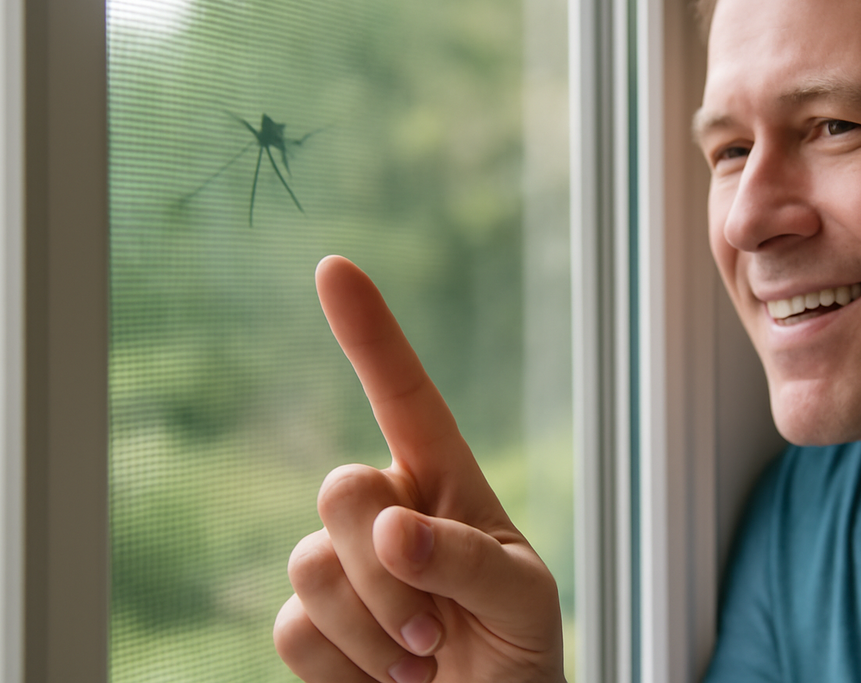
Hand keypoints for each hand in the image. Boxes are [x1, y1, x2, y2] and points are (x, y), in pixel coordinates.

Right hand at [274, 256, 565, 682]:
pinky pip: (293, 628)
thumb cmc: (518, 646)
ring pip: (310, 566)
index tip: (334, 267)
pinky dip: (348, 668)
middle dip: (386, 566)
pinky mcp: (310, 626)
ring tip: (424, 657)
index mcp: (445, 483)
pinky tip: (387, 679)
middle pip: (340, 489)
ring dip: (376, 628)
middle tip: (439, 628)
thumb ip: (465, 558)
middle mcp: (385, 511)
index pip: (404, 397)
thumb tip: (388, 527)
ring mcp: (341, 568)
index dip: (369, 333)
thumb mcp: (520, 597)